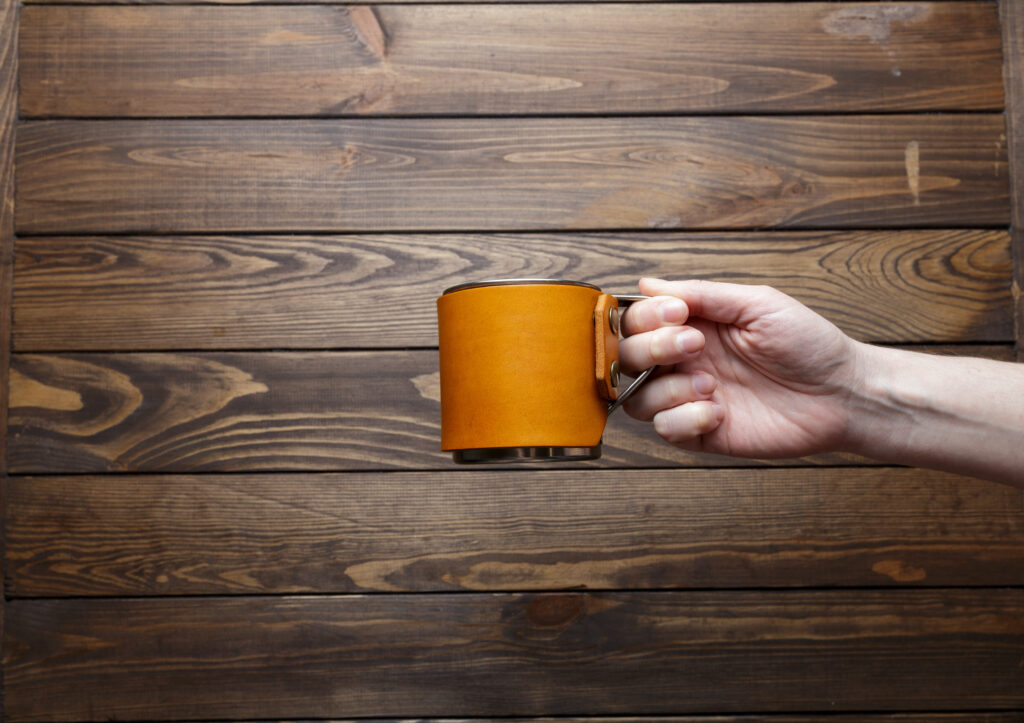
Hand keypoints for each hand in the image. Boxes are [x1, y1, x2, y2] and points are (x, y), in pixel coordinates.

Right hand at [618, 278, 860, 457]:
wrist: (842, 393)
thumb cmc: (808, 343)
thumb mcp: (757, 304)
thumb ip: (701, 294)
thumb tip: (647, 284)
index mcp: (691, 326)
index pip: (636, 321)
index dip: (644, 318)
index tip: (678, 314)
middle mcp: (683, 362)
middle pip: (625, 358)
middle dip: (651, 349)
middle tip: (695, 346)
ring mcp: (689, 398)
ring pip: (637, 398)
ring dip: (667, 388)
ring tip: (712, 386)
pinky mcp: (701, 432)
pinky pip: (665, 430)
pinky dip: (684, 419)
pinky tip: (719, 412)